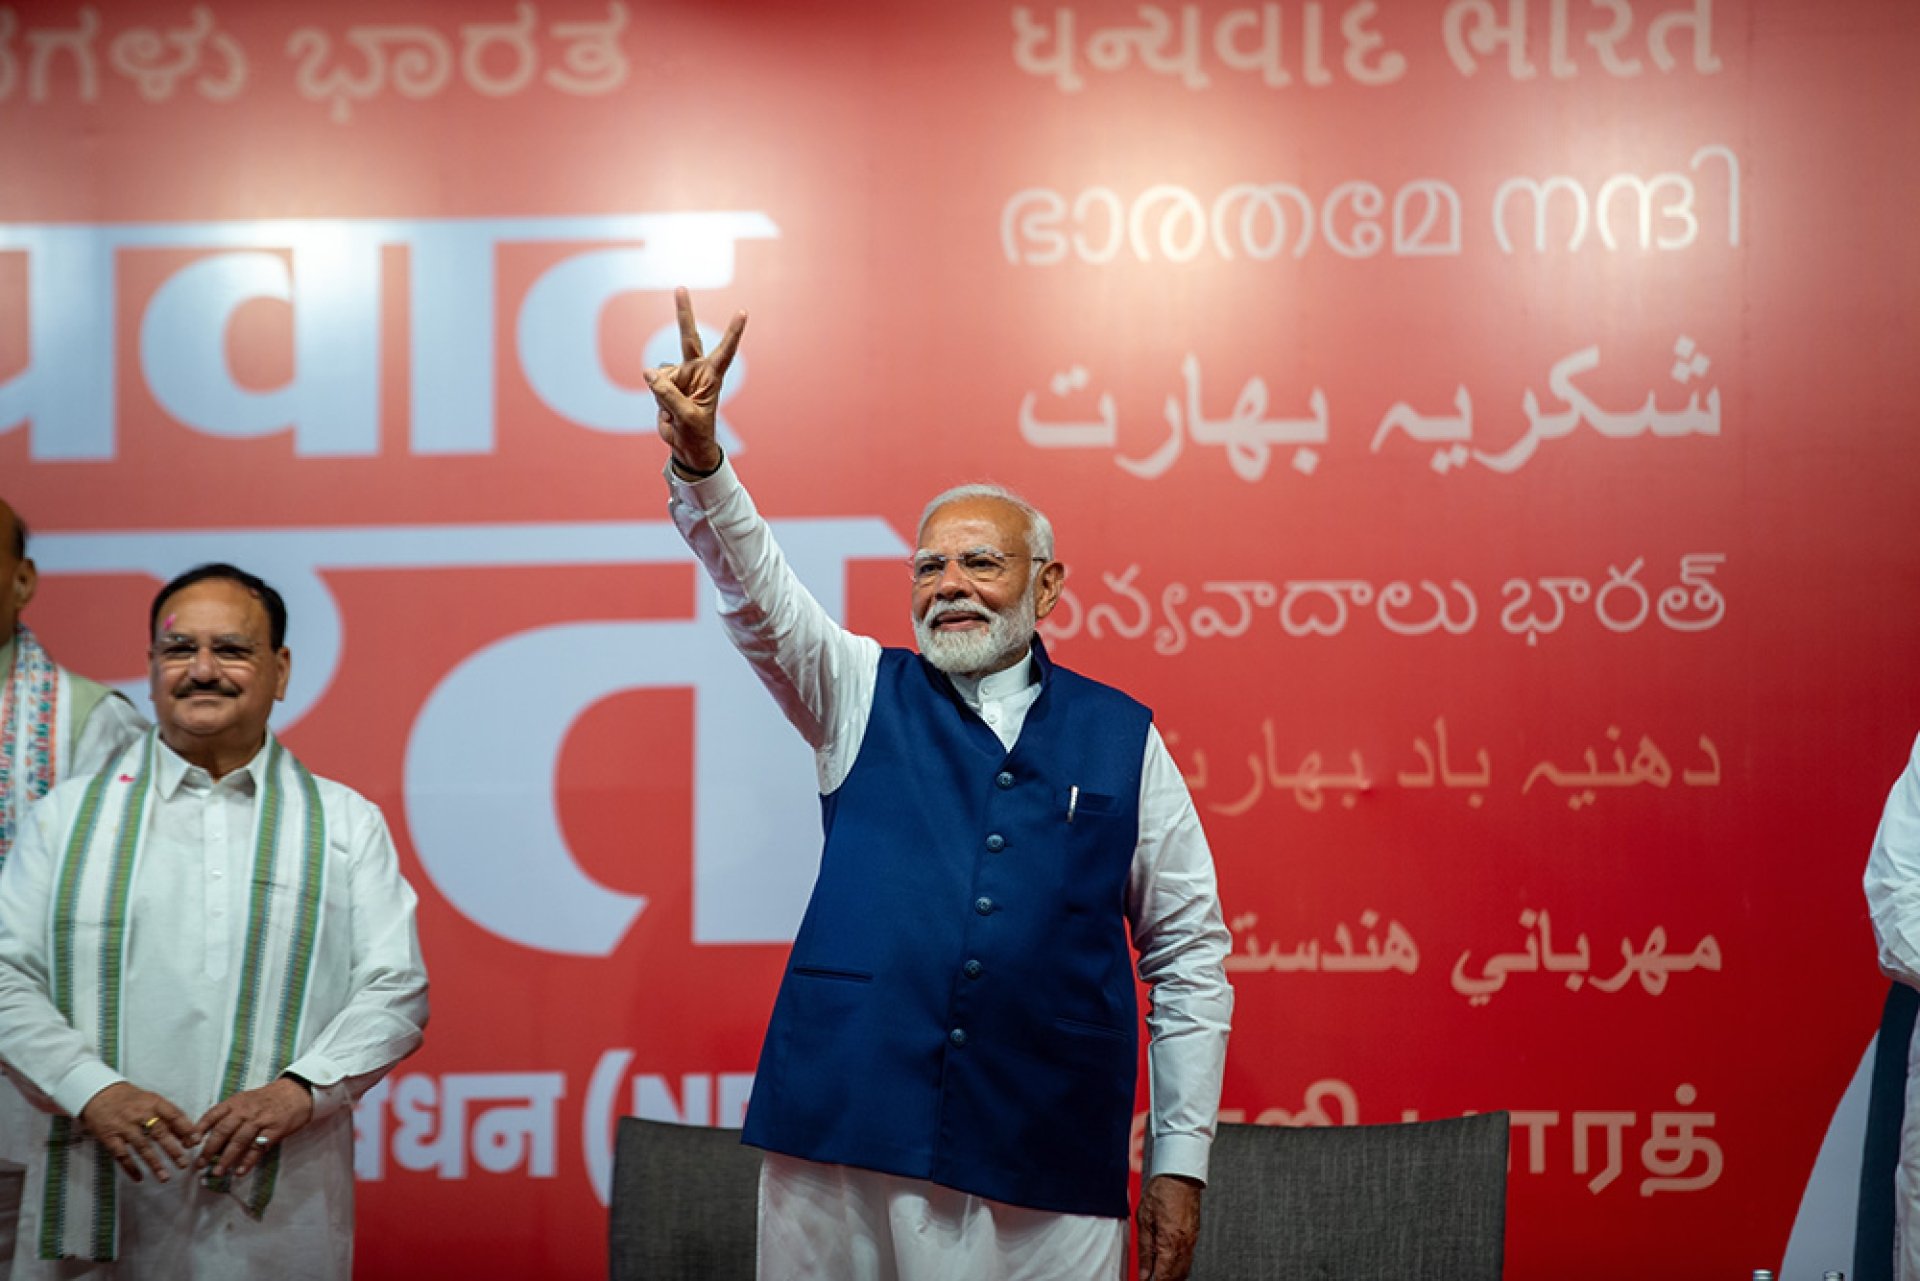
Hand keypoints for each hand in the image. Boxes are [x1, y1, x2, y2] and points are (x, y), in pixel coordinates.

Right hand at [78, 1082, 194, 1182]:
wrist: (98, 1093)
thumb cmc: (129, 1098)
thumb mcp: (150, 1100)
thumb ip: (168, 1116)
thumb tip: (187, 1134)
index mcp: (153, 1102)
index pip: (174, 1115)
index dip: (186, 1129)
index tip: (196, 1141)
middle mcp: (139, 1114)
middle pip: (160, 1133)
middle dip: (173, 1150)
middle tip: (183, 1163)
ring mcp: (124, 1126)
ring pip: (142, 1147)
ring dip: (154, 1163)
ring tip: (165, 1176)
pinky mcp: (109, 1137)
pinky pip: (121, 1155)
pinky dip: (130, 1167)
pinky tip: (139, 1177)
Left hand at [195, 1077, 314, 1177]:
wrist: (297, 1092)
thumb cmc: (268, 1099)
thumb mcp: (246, 1100)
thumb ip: (229, 1115)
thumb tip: (210, 1137)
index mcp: (236, 1102)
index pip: (213, 1114)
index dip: (200, 1129)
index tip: (190, 1143)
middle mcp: (246, 1111)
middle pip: (223, 1130)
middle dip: (210, 1149)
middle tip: (200, 1164)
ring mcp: (261, 1120)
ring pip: (239, 1141)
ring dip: (226, 1158)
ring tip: (217, 1172)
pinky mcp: (275, 1129)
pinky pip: (258, 1147)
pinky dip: (248, 1161)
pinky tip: (239, 1171)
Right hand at [644, 286, 747, 475]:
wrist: (687, 446)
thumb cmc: (695, 432)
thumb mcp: (686, 416)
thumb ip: (668, 393)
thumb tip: (648, 371)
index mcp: (712, 377)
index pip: (725, 351)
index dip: (733, 332)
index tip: (742, 312)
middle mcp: (696, 371)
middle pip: (689, 338)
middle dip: (683, 313)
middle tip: (680, 287)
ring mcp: (680, 376)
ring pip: (661, 375)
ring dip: (664, 394)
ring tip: (676, 412)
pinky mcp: (665, 384)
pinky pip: (653, 383)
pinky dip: (657, 397)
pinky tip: (667, 409)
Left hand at [1136, 1174, 1202, 1280]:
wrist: (1180, 1174)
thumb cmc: (1162, 1190)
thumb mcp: (1144, 1220)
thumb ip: (1144, 1249)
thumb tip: (1143, 1270)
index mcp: (1171, 1242)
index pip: (1163, 1276)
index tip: (1144, 1279)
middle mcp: (1185, 1244)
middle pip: (1176, 1276)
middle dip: (1163, 1280)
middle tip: (1150, 1276)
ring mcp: (1192, 1240)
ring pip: (1184, 1269)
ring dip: (1171, 1274)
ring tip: (1157, 1270)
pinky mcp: (1194, 1233)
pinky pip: (1188, 1257)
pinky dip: (1178, 1263)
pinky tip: (1168, 1258)